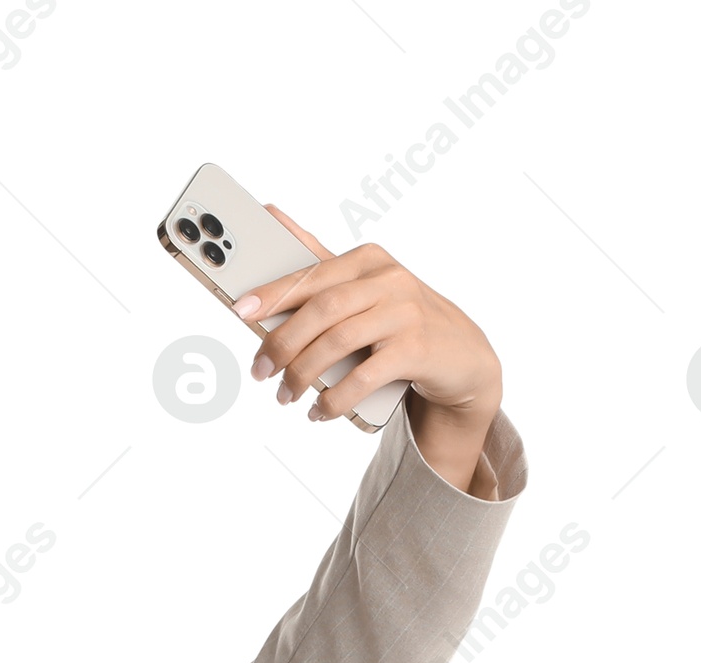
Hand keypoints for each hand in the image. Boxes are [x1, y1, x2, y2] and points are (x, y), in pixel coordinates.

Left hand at [234, 206, 502, 492]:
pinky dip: (334, 398)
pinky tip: (318, 411)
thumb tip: (271, 214)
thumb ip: (319, 259)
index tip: (240, 310)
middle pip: (321, 310)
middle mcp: (388, 279)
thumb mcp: (363, 285)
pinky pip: (363, 377)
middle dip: (282, 344)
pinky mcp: (416, 350)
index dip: (273, 292)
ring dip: (303, 375)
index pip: (312, 274)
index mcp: (367, 259)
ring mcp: (405, 313)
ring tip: (285, 396)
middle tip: (259, 372)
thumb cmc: (398, 318)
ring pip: (338, 344)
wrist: (461, 355)